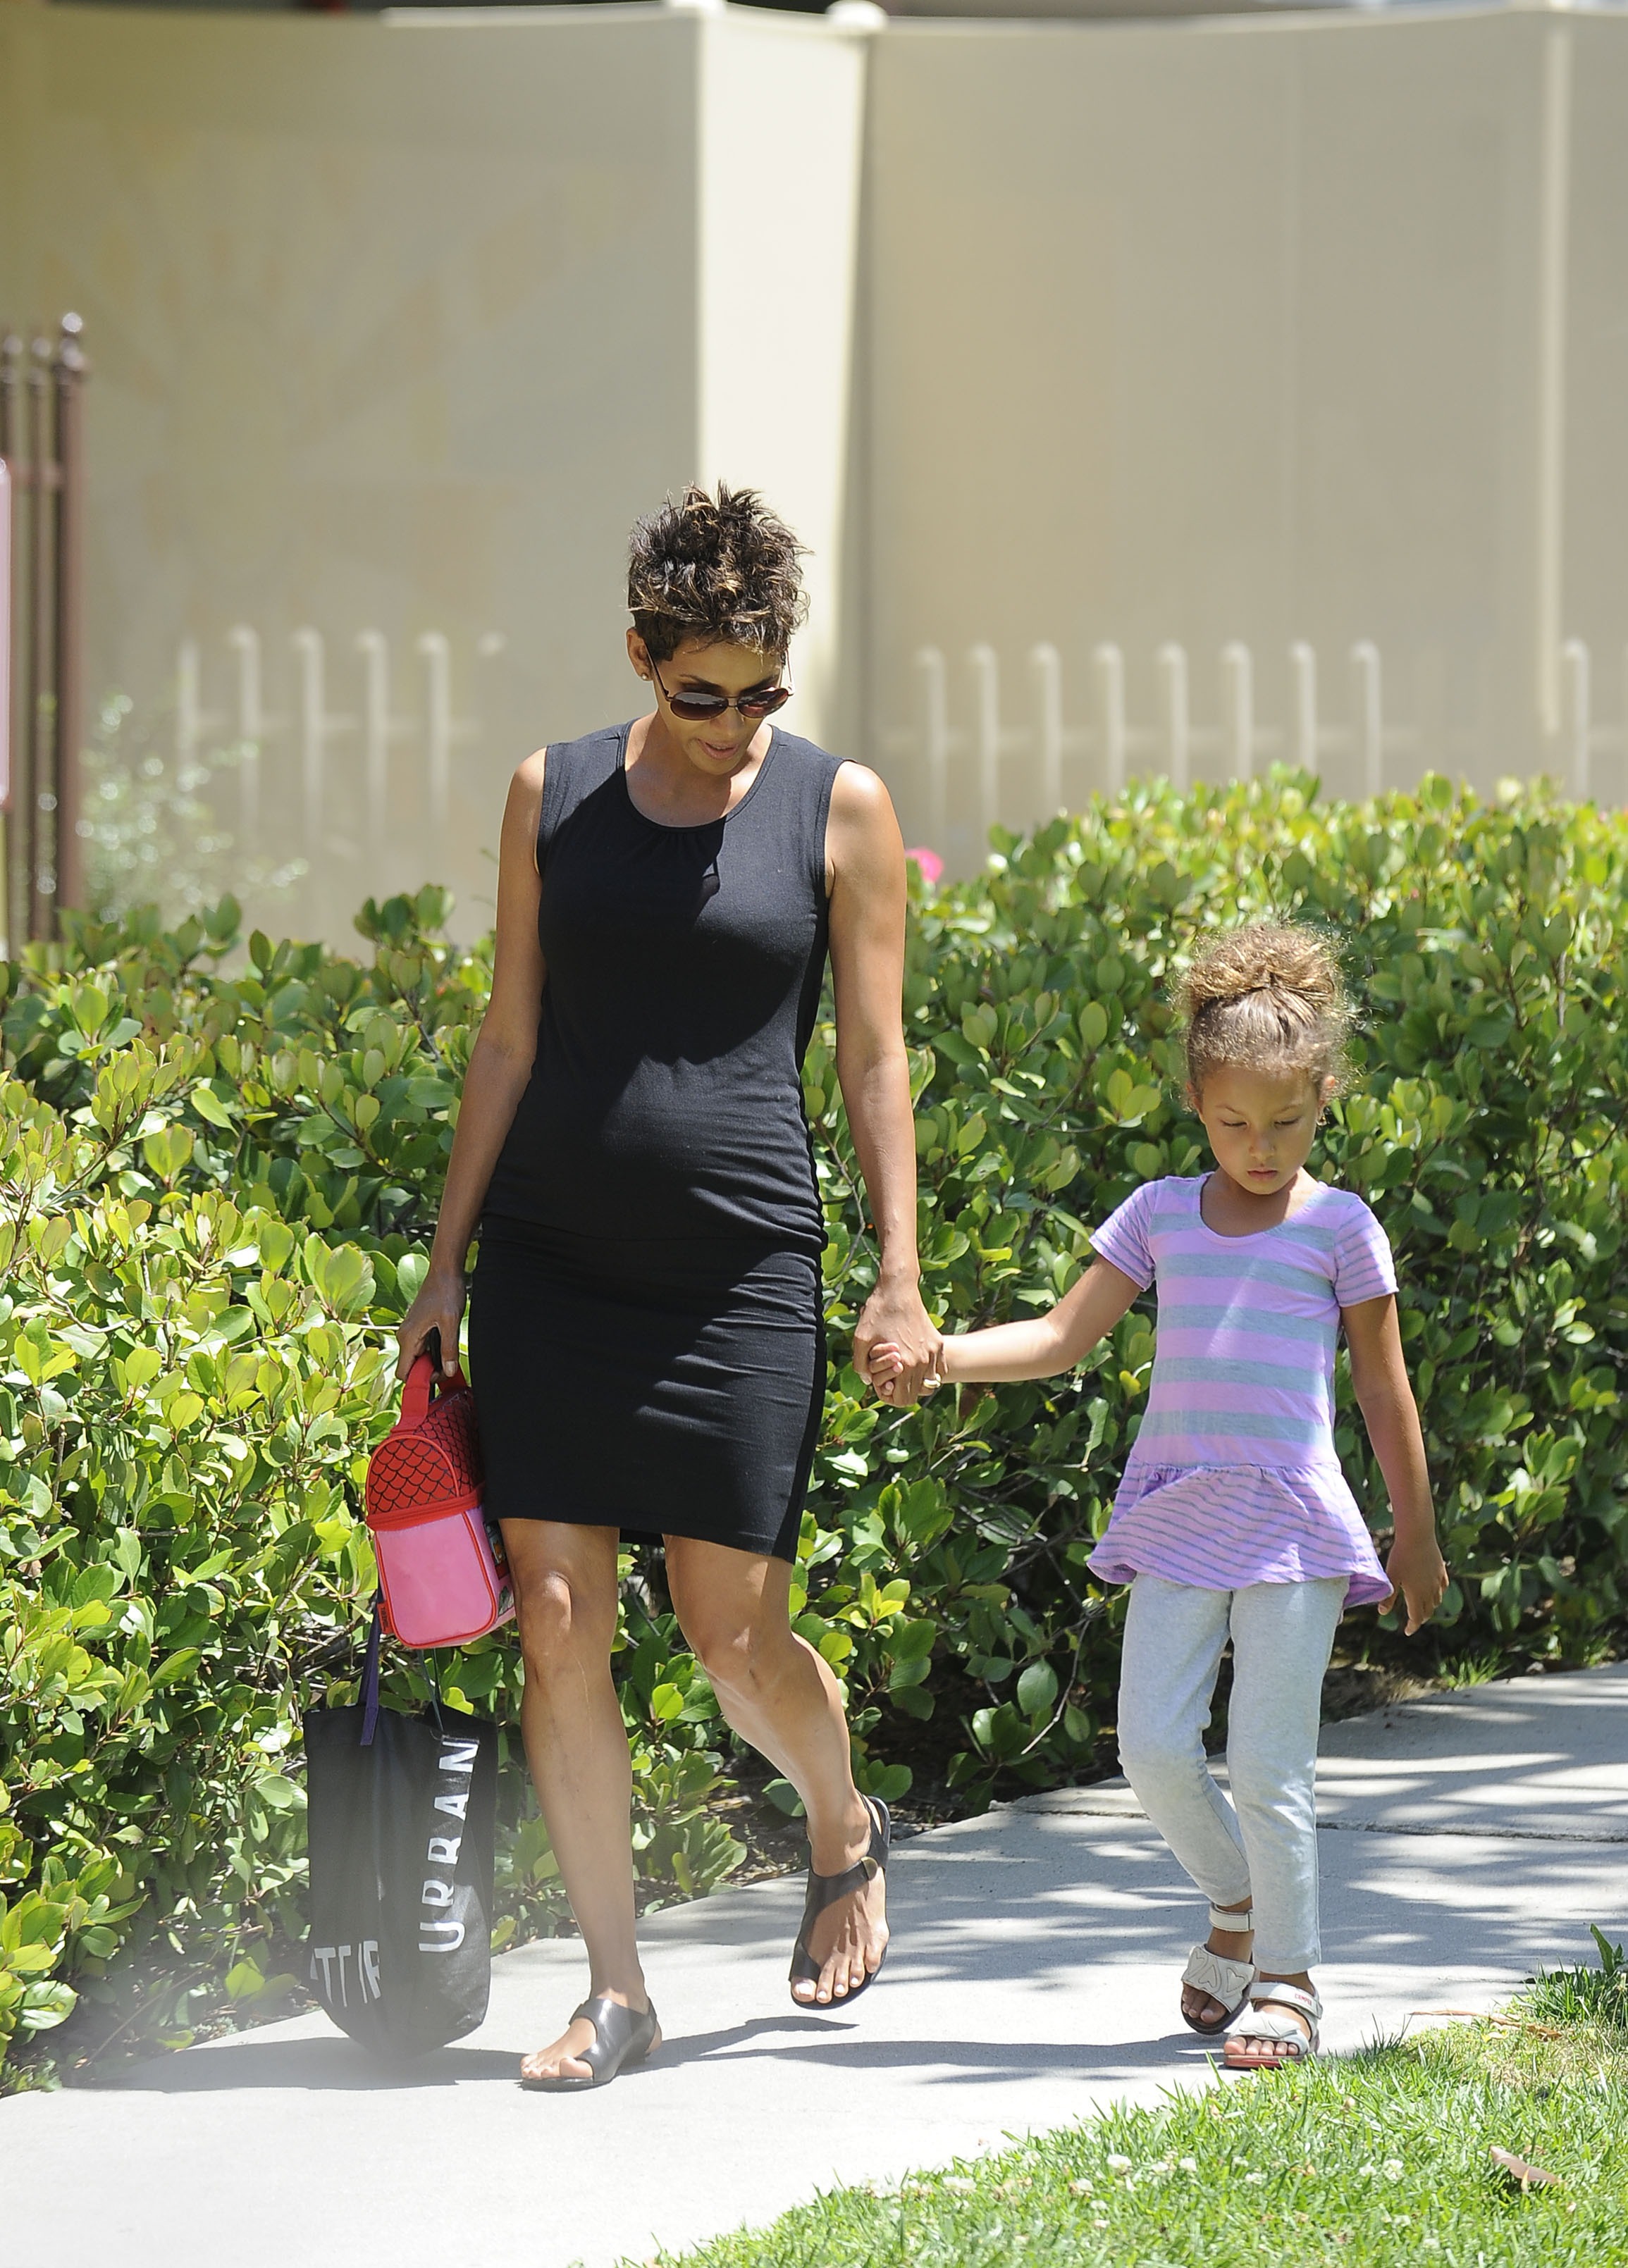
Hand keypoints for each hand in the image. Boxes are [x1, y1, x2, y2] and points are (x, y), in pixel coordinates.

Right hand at [396, 1265, 465, 1381]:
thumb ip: (448, 1349)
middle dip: (429, 1372)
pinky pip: (422, 1347)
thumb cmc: (446, 1291)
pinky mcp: (418, 1327)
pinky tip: (446, 1343)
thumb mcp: (451, 1322)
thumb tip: (449, 1371)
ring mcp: (410, 1331)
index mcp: (408, 1337)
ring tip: (450, 1354)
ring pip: (418, 1358)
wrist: (445, 1270)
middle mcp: (405, 1336)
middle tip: (449, 1366)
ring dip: (433, 1361)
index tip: (437, 1377)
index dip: (419, 1381)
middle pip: (412, 1367)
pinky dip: (433, 1351)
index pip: (403, 1373)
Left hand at [853, 1279, 941, 1405]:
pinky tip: (915, 1362)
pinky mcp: (938, 1343)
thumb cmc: (877, 1313)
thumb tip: (869, 1382)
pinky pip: (939, 1369)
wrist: (898, 1289)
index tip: (883, 1384)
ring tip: (902, 1369)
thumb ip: (861, 1366)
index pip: (904, 1400)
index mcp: (906, 1364)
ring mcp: (934, 1352)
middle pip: (917, 1394)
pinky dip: (928, 1371)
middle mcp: (924, 1361)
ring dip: (916, 1381)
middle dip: (902, 1391)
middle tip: (890, 1377)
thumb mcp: (860, 1339)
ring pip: (930, 1383)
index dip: (890, 1397)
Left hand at [1381, 1535, 1449, 1634]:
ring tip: (1422, 1607)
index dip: (1412, 1626)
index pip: (1416, 1618)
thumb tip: (1382, 1612)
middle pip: (1428, 1612)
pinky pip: (1442, 1588)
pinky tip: (1434, 1591)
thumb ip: (1388, 1596)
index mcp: (1417, 1595)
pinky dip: (1438, 1594)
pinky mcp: (1442, 1571)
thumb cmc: (1401, 1556)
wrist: (1418, 1536)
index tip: (1407, 1631)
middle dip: (1420, 1618)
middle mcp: (1430, 1591)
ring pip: (1436, 1601)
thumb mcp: (1391, 1576)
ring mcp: (1438, 1581)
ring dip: (1429, 1607)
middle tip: (1413, 1620)